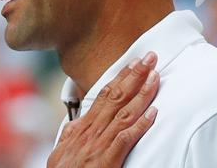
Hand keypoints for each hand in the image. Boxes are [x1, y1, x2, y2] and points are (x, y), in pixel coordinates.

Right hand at [47, 52, 159, 167]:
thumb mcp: (61, 150)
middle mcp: (90, 131)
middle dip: (133, 76)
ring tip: (155, 78)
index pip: (103, 96)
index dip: (120, 78)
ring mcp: (98, 144)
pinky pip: (125, 138)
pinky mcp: (107, 160)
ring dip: (141, 94)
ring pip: (123, 113)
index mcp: (81, 128)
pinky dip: (140, 125)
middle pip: (115, 97)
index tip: (133, 63)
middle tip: (149, 59)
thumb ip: (70, 134)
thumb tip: (77, 122)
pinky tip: (153, 113)